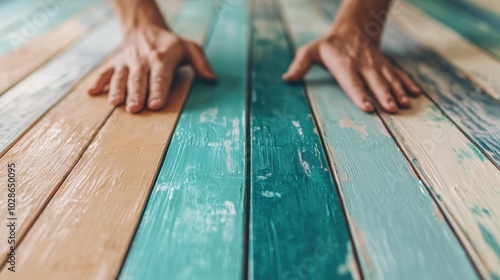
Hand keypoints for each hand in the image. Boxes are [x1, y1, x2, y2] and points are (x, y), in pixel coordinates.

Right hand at [88, 6, 214, 112]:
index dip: (158, 90)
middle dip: (136, 95)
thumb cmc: (171, 45)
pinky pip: (105, 72)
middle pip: (139, 80)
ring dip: (117, 91)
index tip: (156, 105)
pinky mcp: (115, 63)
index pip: (160, 77)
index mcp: (162, 58)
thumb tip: (211, 79)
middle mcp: (143, 61)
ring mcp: (127, 62)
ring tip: (115, 104)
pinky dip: (98, 82)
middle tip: (135, 109)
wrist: (144, 28)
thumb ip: (201, 63)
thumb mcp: (190, 48)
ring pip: (121, 77)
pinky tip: (91, 92)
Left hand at [283, 35, 420, 112]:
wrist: (354, 27)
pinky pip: (398, 74)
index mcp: (345, 65)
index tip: (368, 107)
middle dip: (385, 95)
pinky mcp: (386, 65)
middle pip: (375, 82)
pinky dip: (408, 83)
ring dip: (399, 91)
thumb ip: (300, 64)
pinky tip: (416, 94)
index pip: (352, 82)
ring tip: (406, 104)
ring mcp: (377, 65)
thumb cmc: (330, 45)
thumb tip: (287, 79)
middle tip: (393, 108)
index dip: (360, 95)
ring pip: (389, 79)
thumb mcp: (311, 51)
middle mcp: (363, 65)